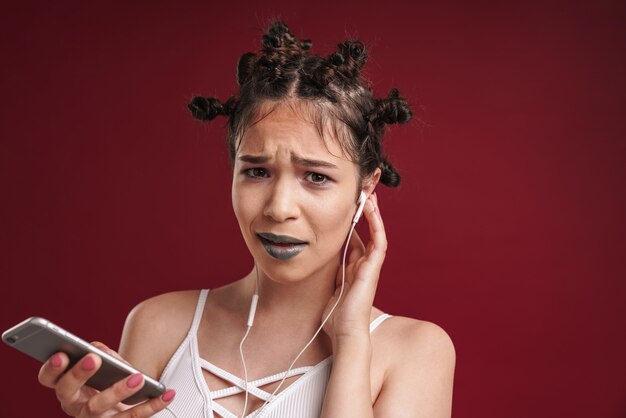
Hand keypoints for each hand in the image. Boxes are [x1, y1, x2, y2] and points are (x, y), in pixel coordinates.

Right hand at [37, 341, 174, 416]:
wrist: (124, 408)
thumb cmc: (109, 381)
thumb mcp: (105, 365)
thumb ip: (103, 356)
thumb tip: (100, 351)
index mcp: (67, 387)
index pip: (49, 379)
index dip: (51, 368)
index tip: (61, 354)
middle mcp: (75, 405)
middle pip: (68, 392)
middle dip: (79, 374)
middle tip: (93, 359)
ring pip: (99, 407)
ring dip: (119, 390)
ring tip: (137, 377)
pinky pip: (134, 417)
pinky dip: (154, 404)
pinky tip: (168, 393)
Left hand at [323, 192, 386, 345]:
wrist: (344, 332)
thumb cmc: (335, 315)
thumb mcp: (326, 286)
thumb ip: (326, 271)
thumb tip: (316, 255)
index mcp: (351, 268)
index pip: (353, 238)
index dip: (350, 221)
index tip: (345, 206)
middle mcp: (363, 264)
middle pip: (364, 231)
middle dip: (363, 212)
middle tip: (359, 193)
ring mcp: (370, 266)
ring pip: (375, 232)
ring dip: (372, 213)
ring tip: (368, 194)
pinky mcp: (373, 268)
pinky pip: (378, 241)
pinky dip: (376, 224)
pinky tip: (370, 209)